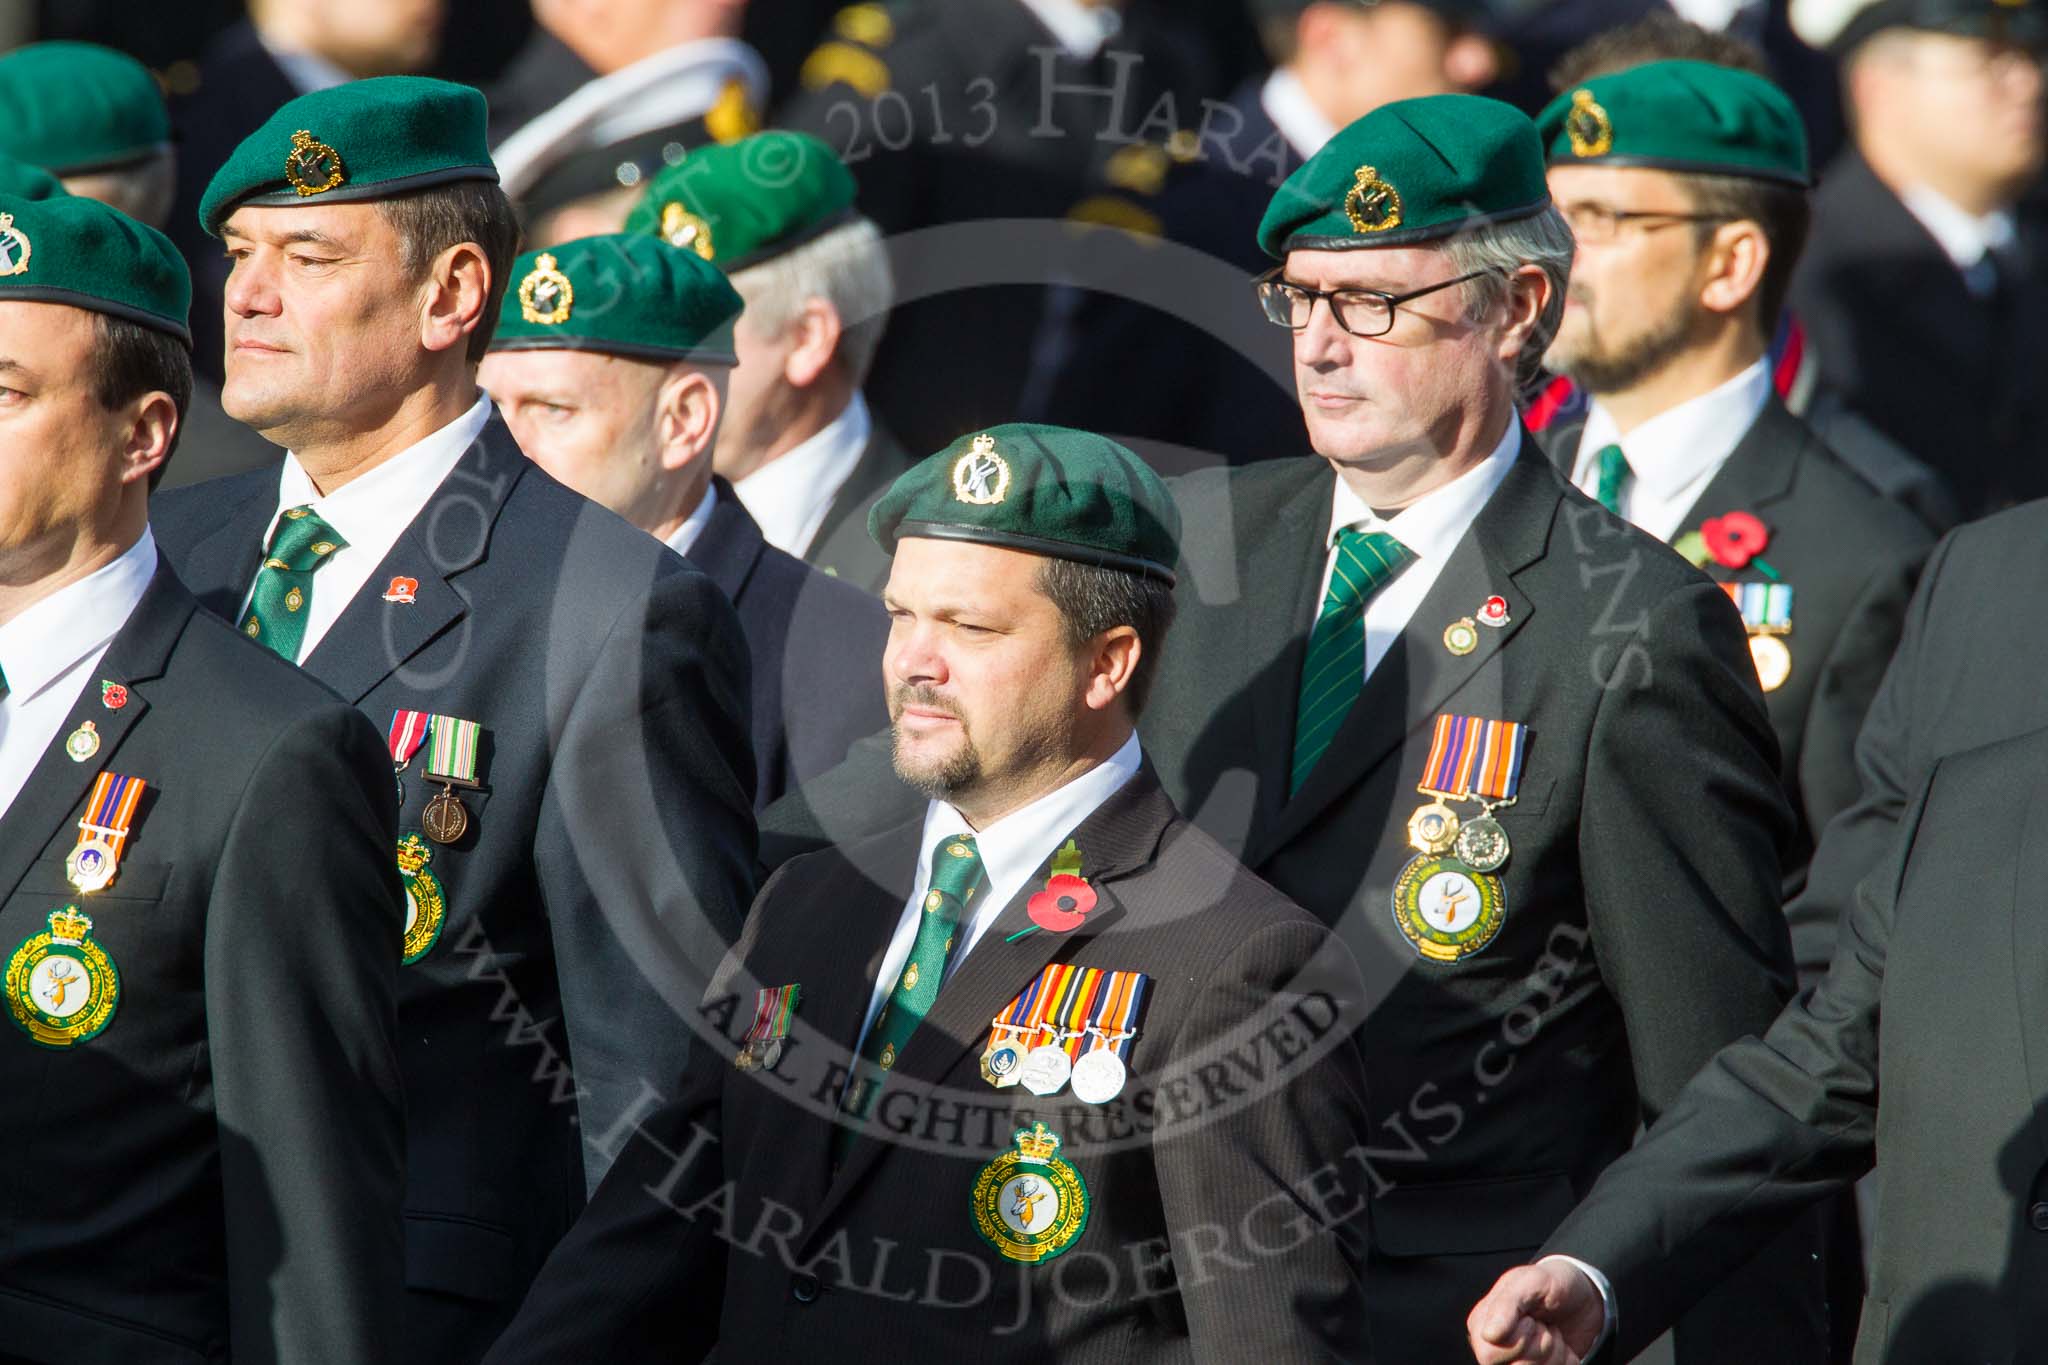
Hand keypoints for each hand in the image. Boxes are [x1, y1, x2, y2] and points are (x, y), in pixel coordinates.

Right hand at [1467, 1260, 1604, 1363]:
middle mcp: (1494, 1347)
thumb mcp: (1532, 1281)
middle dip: (1540, 1347)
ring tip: (1553, 1332)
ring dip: (1556, 1353)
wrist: (1581, 1298)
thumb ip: (1507, 1304)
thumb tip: (1490, 1334)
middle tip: (1543, 1326)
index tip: (1530, 1317)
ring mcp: (1516, 1361)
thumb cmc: (1552, 1284)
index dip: (1519, 1338)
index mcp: (1482, 1323)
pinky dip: (1566, 1362)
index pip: (1490, 1353)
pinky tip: (1562, 1346)